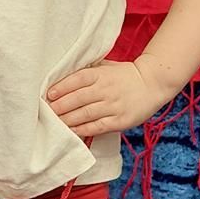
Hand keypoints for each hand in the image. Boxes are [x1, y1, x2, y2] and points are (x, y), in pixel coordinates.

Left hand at [46, 58, 165, 135]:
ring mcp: (113, 106)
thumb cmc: (124, 75)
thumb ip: (88, 71)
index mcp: (101, 74)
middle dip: (60, 107)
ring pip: (85, 114)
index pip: (77, 79)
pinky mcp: (120, 121)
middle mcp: (106, 89)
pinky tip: (72, 131)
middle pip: (78, 99)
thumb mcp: (106, 67)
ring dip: (68, 119)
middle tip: (47, 112)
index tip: (49, 95)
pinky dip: (83, 130)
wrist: (152, 84)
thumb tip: (61, 76)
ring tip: (55, 123)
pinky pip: (97, 127)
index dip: (61, 87)